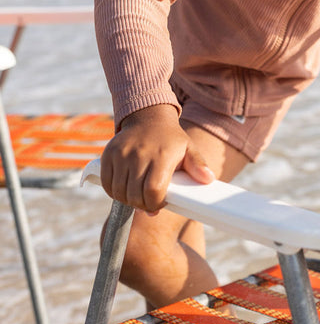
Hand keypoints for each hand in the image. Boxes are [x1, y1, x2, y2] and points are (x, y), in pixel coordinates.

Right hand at [100, 103, 215, 212]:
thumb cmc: (171, 139)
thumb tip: (208, 180)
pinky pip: (107, 183)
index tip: (159, 205)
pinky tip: (125, 189)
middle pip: (134, 195)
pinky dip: (114, 192)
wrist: (148, 117)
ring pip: (119, 192)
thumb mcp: (188, 149)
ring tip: (137, 196)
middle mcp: (140, 154)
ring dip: (127, 200)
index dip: (155, 204)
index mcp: (162, 155)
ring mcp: (122, 154)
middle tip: (148, 203)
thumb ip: (198, 166)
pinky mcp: (108, 154)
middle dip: (142, 205)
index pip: (153, 191)